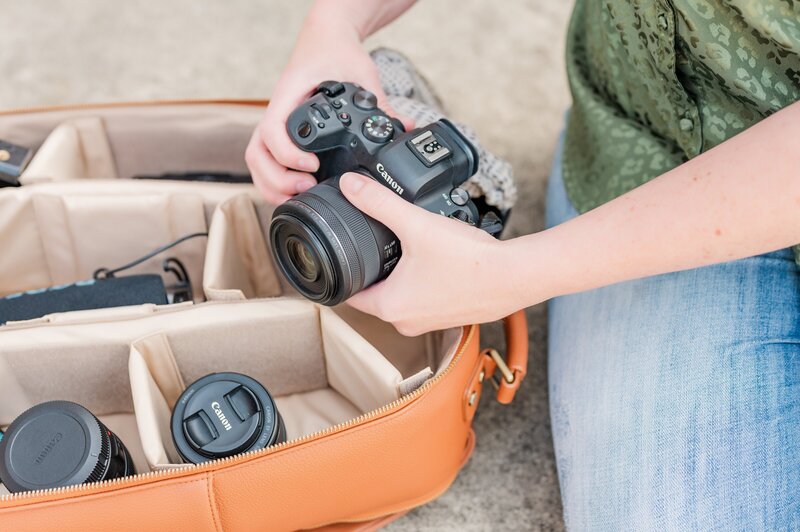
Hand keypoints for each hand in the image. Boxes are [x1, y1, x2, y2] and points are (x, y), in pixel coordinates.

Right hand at [245, 10, 413, 204]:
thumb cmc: (337, 53)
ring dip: (272, 183)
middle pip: (257, 153)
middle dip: (278, 178)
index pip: (272, 129)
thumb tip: (405, 127)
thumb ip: (381, 104)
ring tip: (300, 194)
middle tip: (307, 187)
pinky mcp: (282, 132)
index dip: (288, 154)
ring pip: (257, 160)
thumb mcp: (361, 75)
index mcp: (289, 96)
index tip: (312, 165)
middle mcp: (278, 111)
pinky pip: (265, 159)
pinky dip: (273, 179)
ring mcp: (277, 123)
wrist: (326, 40)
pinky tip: (294, 190)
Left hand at [340, 172, 524, 335]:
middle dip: (372, 270)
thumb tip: (350, 186)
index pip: (349, 294)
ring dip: (398, 276)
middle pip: (373, 294)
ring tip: (405, 248)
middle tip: (374, 242)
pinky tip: (433, 260)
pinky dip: (422, 282)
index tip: (342, 252)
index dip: (342, 271)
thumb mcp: (416, 224)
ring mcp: (429, 323)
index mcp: (388, 307)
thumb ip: (379, 203)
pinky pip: (423, 299)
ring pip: (400, 297)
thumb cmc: (469, 260)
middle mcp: (405, 322)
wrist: (516, 277)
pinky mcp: (449, 316)